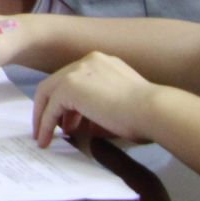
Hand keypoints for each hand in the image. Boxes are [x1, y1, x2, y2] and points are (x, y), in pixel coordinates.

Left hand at [32, 52, 161, 146]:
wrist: (154, 110)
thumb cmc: (149, 114)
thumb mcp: (121, 104)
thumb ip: (101, 107)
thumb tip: (84, 125)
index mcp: (103, 63)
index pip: (76, 79)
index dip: (68, 101)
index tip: (66, 121)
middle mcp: (88, 61)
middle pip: (57, 82)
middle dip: (51, 107)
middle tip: (50, 128)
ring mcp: (77, 71)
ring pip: (49, 93)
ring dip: (45, 116)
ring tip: (44, 136)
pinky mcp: (69, 87)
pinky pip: (50, 108)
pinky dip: (45, 123)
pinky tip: (45, 139)